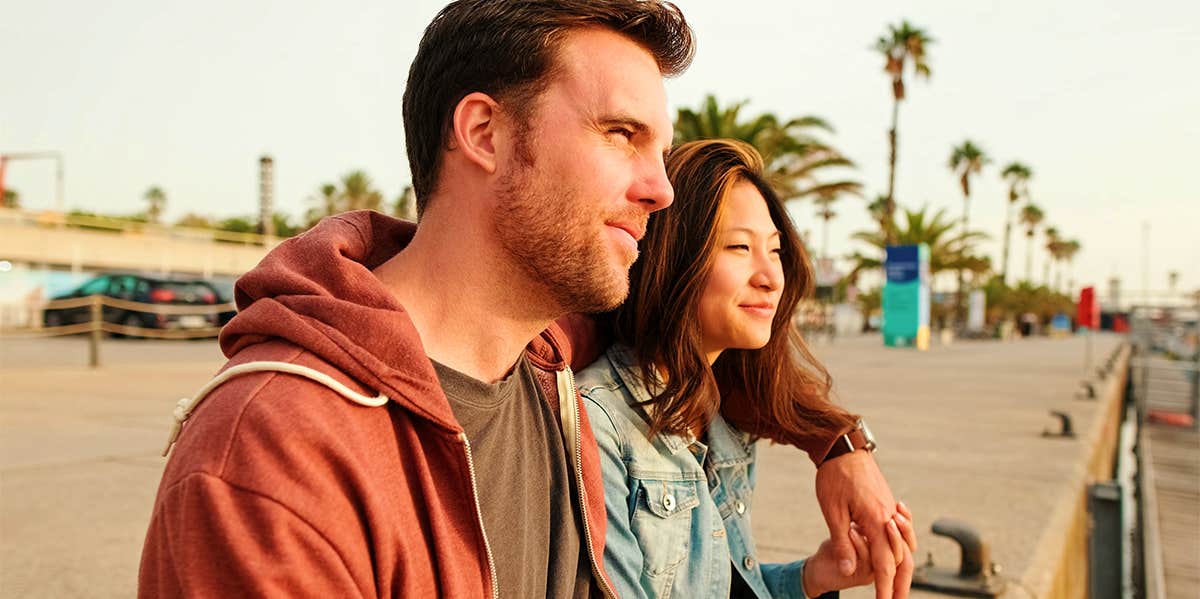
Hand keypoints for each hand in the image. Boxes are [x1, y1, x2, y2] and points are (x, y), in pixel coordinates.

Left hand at [814, 450, 914, 598]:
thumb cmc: (833, 477)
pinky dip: (900, 546)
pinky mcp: (887, 502)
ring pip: (902, 544)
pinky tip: (895, 553)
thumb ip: (843, 542)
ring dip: (901, 567)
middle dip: (898, 583)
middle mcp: (889, 516)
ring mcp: (890, 508)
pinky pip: (898, 530)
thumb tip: (848, 570)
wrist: (843, 446)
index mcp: (876, 520)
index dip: (885, 587)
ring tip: (897, 586)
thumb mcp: (832, 512)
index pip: (884, 563)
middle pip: (900, 557)